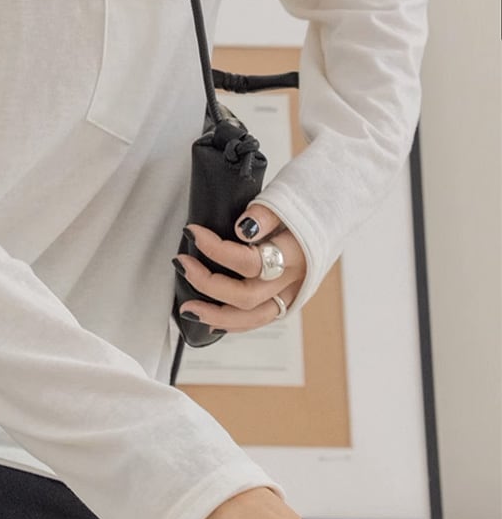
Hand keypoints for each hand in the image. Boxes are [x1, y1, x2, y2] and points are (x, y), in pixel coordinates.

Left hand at [174, 204, 304, 332]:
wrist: (335, 207)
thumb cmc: (309, 201)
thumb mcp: (288, 196)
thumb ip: (266, 213)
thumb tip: (243, 227)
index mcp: (297, 252)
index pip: (249, 261)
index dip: (215, 249)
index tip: (193, 232)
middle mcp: (295, 278)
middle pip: (247, 295)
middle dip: (207, 283)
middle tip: (182, 264)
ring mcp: (292, 293)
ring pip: (253, 317)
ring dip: (217, 316)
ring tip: (189, 309)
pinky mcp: (288, 299)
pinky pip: (259, 318)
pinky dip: (233, 322)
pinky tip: (211, 322)